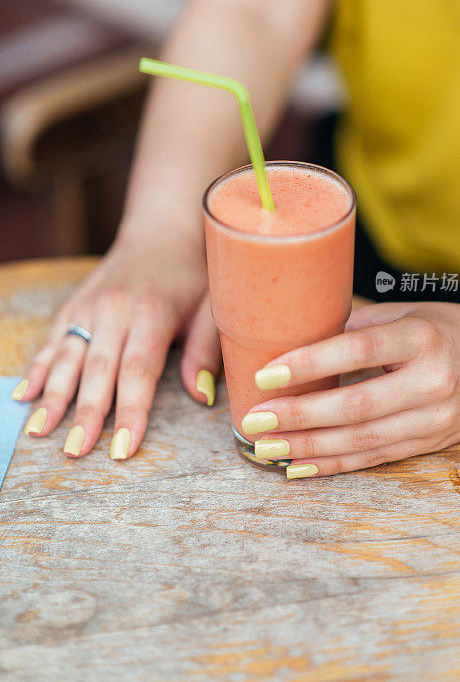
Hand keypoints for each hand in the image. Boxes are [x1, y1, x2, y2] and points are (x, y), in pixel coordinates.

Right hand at [13, 237, 220, 458]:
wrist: (161, 230)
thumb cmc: (191, 274)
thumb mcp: (211, 307)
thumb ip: (205, 351)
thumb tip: (200, 397)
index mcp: (151, 312)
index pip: (138, 372)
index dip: (130, 412)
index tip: (123, 449)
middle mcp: (114, 310)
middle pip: (97, 370)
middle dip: (85, 414)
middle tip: (75, 452)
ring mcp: (89, 308)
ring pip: (67, 358)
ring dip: (53, 397)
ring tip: (39, 433)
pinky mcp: (74, 306)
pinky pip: (53, 342)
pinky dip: (38, 369)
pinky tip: (23, 396)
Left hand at [244, 298, 459, 477]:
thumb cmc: (451, 328)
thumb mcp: (410, 313)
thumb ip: (358, 324)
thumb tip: (298, 337)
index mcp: (421, 338)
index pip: (358, 350)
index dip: (309, 363)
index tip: (266, 374)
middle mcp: (430, 382)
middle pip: (355, 406)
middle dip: (298, 416)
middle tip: (255, 421)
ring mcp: (434, 419)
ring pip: (362, 440)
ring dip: (308, 447)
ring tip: (265, 449)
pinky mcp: (432, 443)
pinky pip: (375, 458)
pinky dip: (334, 465)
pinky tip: (300, 466)